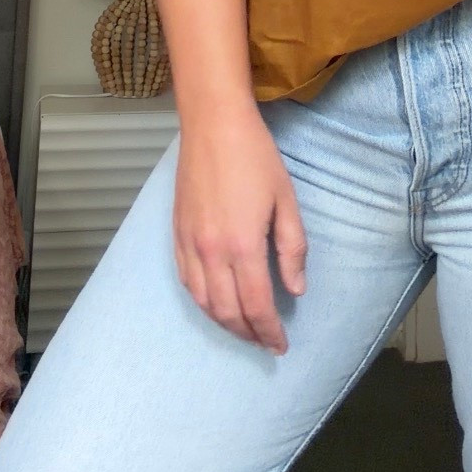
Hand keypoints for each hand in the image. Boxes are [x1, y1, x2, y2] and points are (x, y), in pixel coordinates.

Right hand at [173, 105, 307, 353]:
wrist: (213, 125)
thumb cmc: (256, 158)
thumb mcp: (286, 200)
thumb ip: (292, 248)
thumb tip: (295, 289)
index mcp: (243, 245)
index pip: (257, 305)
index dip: (269, 331)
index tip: (281, 345)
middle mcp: (211, 252)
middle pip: (228, 311)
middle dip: (248, 334)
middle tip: (265, 342)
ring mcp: (189, 244)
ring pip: (203, 302)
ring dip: (224, 323)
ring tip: (244, 329)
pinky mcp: (176, 234)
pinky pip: (186, 282)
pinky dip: (202, 302)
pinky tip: (216, 303)